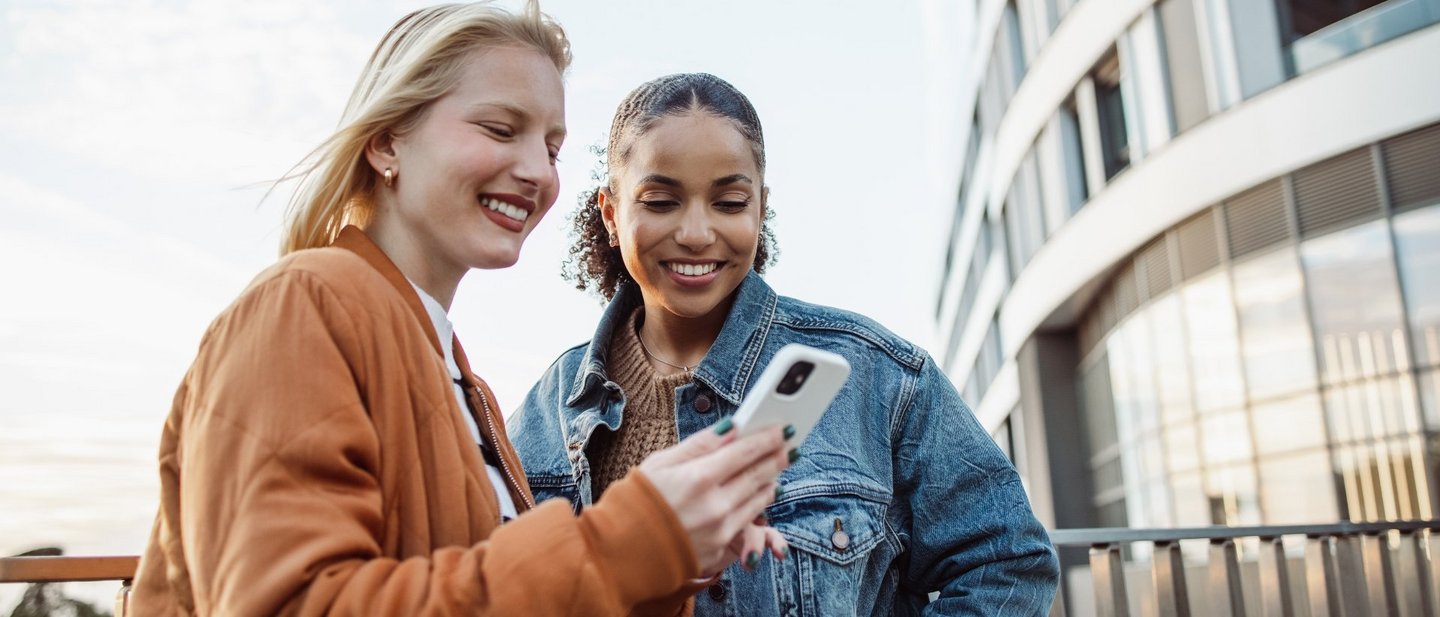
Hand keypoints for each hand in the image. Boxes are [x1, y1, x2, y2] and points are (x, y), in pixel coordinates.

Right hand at [638, 419, 791, 573]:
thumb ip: (699, 445)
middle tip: (792, 444)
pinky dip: (759, 504)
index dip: (768, 438)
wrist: (622, 552)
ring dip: (772, 479)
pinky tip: (763, 493)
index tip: (783, 428)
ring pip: (758, 499)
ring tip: (780, 465)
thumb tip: (730, 426)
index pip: (744, 451)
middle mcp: (714, 505)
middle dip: (777, 457)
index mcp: (697, 478)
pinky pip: (749, 522)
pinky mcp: (720, 548)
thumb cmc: (636, 502)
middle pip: (757, 474)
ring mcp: (720, 530)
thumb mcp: (660, 463)